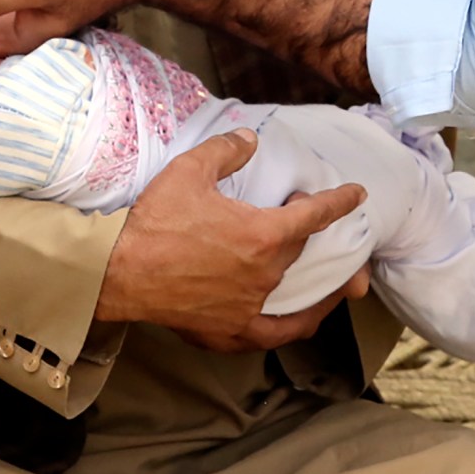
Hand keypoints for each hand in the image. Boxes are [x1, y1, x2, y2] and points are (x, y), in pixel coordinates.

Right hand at [95, 131, 367, 351]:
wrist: (118, 272)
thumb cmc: (154, 221)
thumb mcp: (189, 171)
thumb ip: (225, 151)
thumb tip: (249, 139)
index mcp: (263, 235)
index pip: (314, 216)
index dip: (339, 202)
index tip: (356, 196)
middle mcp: (264, 274)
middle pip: (301, 253)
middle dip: (318, 238)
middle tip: (320, 228)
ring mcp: (248, 307)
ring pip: (296, 298)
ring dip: (320, 289)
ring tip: (338, 287)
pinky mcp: (229, 330)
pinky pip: (272, 334)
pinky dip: (291, 326)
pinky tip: (297, 323)